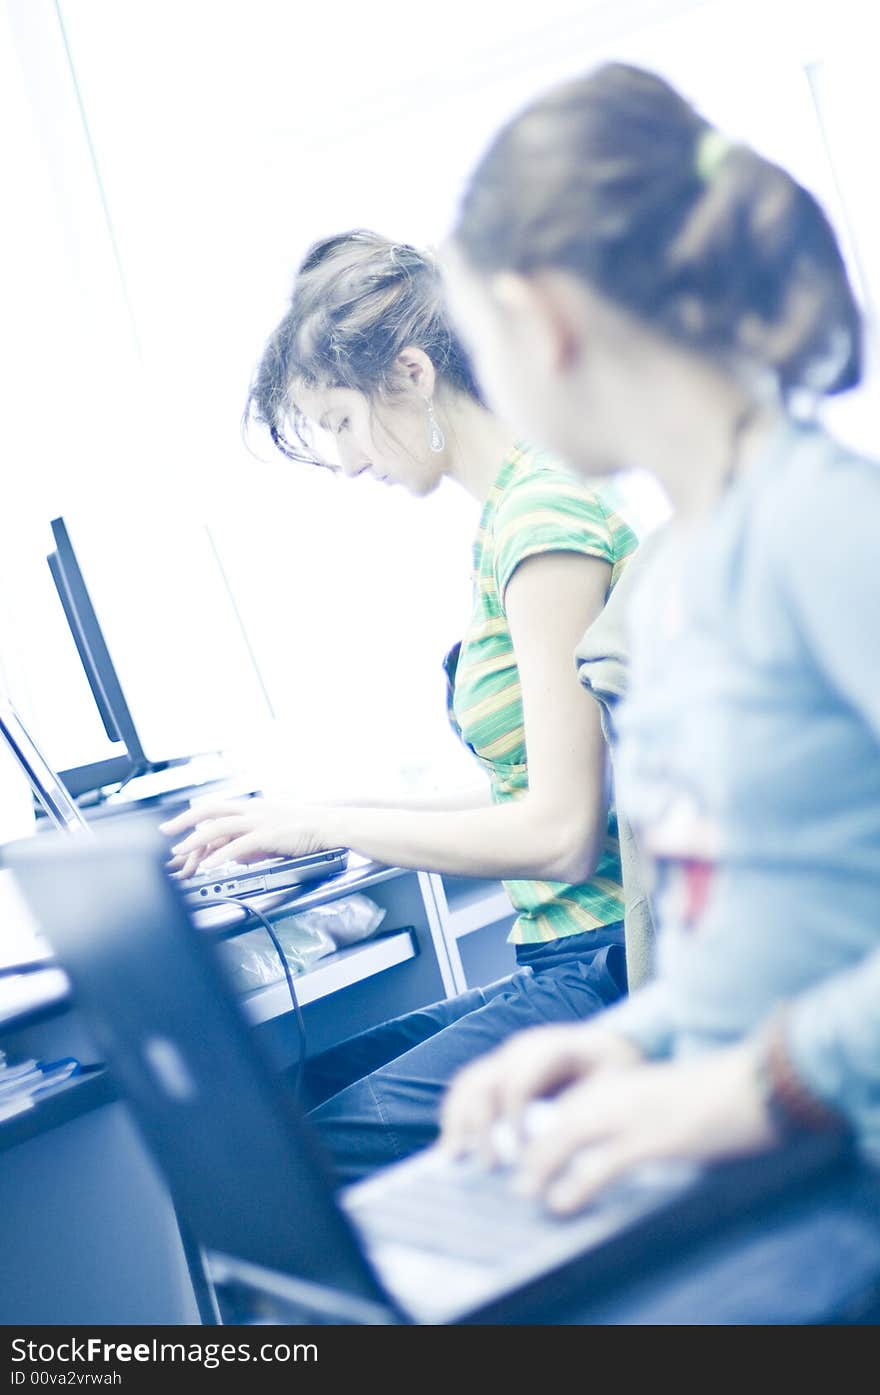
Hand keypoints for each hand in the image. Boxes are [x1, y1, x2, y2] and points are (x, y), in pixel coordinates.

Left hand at [159, 798, 332, 877]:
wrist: (329, 825)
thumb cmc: (305, 829)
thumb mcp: (272, 832)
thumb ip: (251, 842)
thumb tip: (236, 854)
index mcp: (252, 807)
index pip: (215, 808)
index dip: (193, 816)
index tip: (178, 826)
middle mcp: (252, 810)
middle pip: (209, 810)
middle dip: (184, 821)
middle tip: (166, 832)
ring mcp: (259, 820)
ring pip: (219, 827)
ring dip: (196, 840)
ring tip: (180, 852)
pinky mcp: (268, 835)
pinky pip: (238, 845)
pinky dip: (220, 856)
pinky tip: (209, 865)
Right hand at [439, 1023, 643, 1164]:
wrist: (610, 1045)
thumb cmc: (616, 1068)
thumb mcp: (618, 1082)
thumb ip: (594, 1107)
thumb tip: (568, 1147)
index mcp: (551, 1048)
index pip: (519, 1081)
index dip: (513, 1116)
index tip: (520, 1154)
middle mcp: (522, 1049)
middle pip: (486, 1081)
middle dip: (481, 1125)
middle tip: (490, 1167)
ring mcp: (506, 1057)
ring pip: (468, 1083)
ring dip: (459, 1121)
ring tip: (456, 1159)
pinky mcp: (498, 1071)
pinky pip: (466, 1088)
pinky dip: (455, 1115)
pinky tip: (454, 1148)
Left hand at [513, 1040, 777, 1213]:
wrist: (755, 1083)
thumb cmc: (717, 1096)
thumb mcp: (665, 1101)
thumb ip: (635, 1114)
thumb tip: (613, 1146)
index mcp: (622, 1081)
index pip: (566, 1104)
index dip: (541, 1133)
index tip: (526, 1160)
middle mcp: (620, 1090)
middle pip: (558, 1119)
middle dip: (531, 1150)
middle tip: (515, 1182)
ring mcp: (635, 1112)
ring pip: (568, 1135)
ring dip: (541, 1165)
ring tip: (524, 1193)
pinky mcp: (655, 1138)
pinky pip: (604, 1162)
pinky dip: (578, 1184)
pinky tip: (561, 1203)